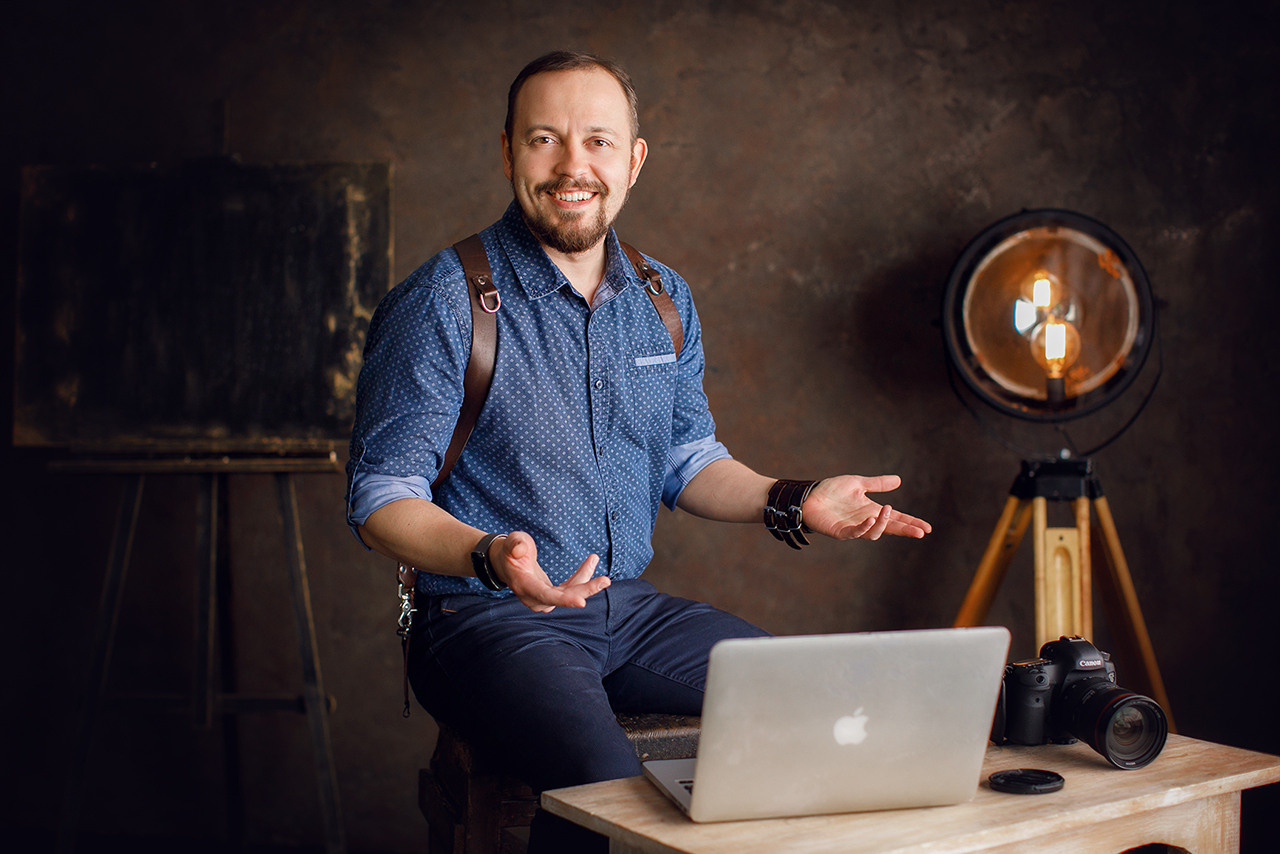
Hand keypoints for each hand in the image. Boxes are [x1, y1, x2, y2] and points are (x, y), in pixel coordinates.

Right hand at [491, 531, 610, 612]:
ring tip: (594, 558)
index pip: (546, 595)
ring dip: (586, 581)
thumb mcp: (511, 542)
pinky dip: (582, 577)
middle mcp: (534, 597)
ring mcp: (543, 599)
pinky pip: (570, 589)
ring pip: (569, 593)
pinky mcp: (551, 595)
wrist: (505, 563)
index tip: (583, 602)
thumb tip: (520, 549)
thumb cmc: (510, 550)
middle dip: (585, 590)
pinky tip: (591, 562)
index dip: (564, 599)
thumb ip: (515, 544)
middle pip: (562, 598)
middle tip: (606, 580)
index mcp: (524, 586)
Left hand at [801, 475, 931, 540]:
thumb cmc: (831, 491)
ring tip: (888, 510)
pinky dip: (864, 528)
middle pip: (890, 528)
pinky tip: (871, 519)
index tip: (927, 528)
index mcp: (871, 511)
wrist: (809, 496)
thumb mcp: (858, 484)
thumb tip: (899, 480)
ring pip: (874, 532)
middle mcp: (865, 521)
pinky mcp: (840, 531)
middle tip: (920, 532)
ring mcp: (853, 528)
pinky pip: (855, 533)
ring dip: (883, 523)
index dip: (911, 523)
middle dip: (905, 530)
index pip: (896, 519)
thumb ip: (877, 484)